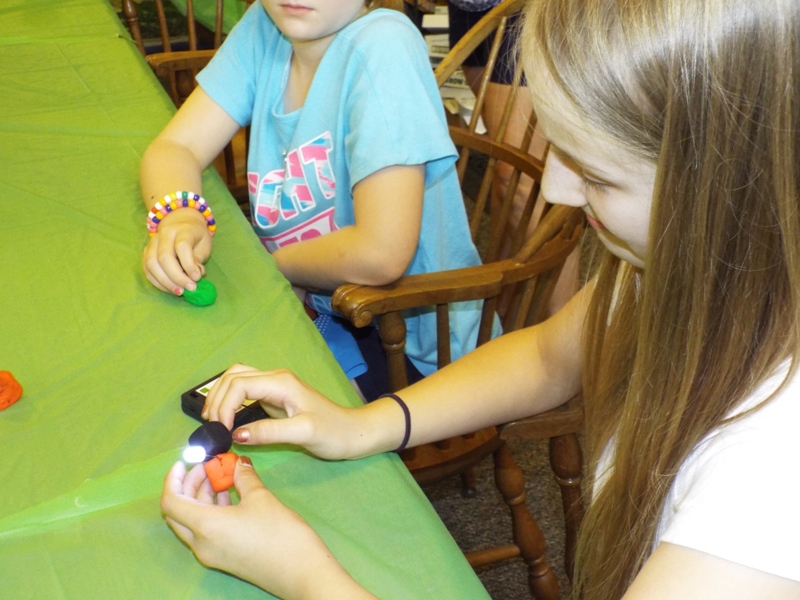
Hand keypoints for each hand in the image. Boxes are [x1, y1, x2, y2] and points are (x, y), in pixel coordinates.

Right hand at [142, 208, 211, 294]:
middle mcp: (164, 234)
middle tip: (189, 289)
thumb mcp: (204, 244)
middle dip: (177, 277)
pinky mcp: (146, 252)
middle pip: (164, 257)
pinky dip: (158, 282)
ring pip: (152, 264)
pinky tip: (170, 289)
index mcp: (182, 229)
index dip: (189, 264)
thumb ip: (198, 259)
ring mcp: (152, 242)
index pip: (182, 246)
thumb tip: (194, 276)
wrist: (181, 222)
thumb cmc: (196, 236)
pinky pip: (147, 270)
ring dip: (165, 282)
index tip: (197, 278)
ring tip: (180, 292)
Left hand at [161, 458, 373, 598]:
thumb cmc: (280, 532)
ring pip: (193, 521)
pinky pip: (206, 531)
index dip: (173, 479)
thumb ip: (243, 477)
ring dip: (201, 497)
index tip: (186, 461)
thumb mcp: (261, 497)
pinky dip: (211, 511)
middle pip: (179, 512)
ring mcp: (211, 554)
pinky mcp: (224, 558)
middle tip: (208, 467)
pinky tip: (230, 496)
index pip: (171, 502)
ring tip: (223, 477)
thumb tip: (237, 463)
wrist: (301, 571)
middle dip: (188, 485)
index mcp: (205, 526)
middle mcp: (201, 543)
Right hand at [203, 365, 370, 459]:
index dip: (224, 406)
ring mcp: (274, 385)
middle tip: (212, 428)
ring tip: (214, 422)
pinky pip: (244, 390)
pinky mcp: (274, 395)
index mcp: (281, 383)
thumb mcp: (303, 433)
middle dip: (217, 399)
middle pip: (233, 377)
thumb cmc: (332, 432)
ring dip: (220, 396)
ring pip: (236, 379)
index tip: (221, 431)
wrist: (352, 432)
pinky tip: (226, 418)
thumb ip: (270, 432)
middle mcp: (275, 378)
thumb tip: (236, 435)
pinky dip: (230, 400)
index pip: (240, 384)